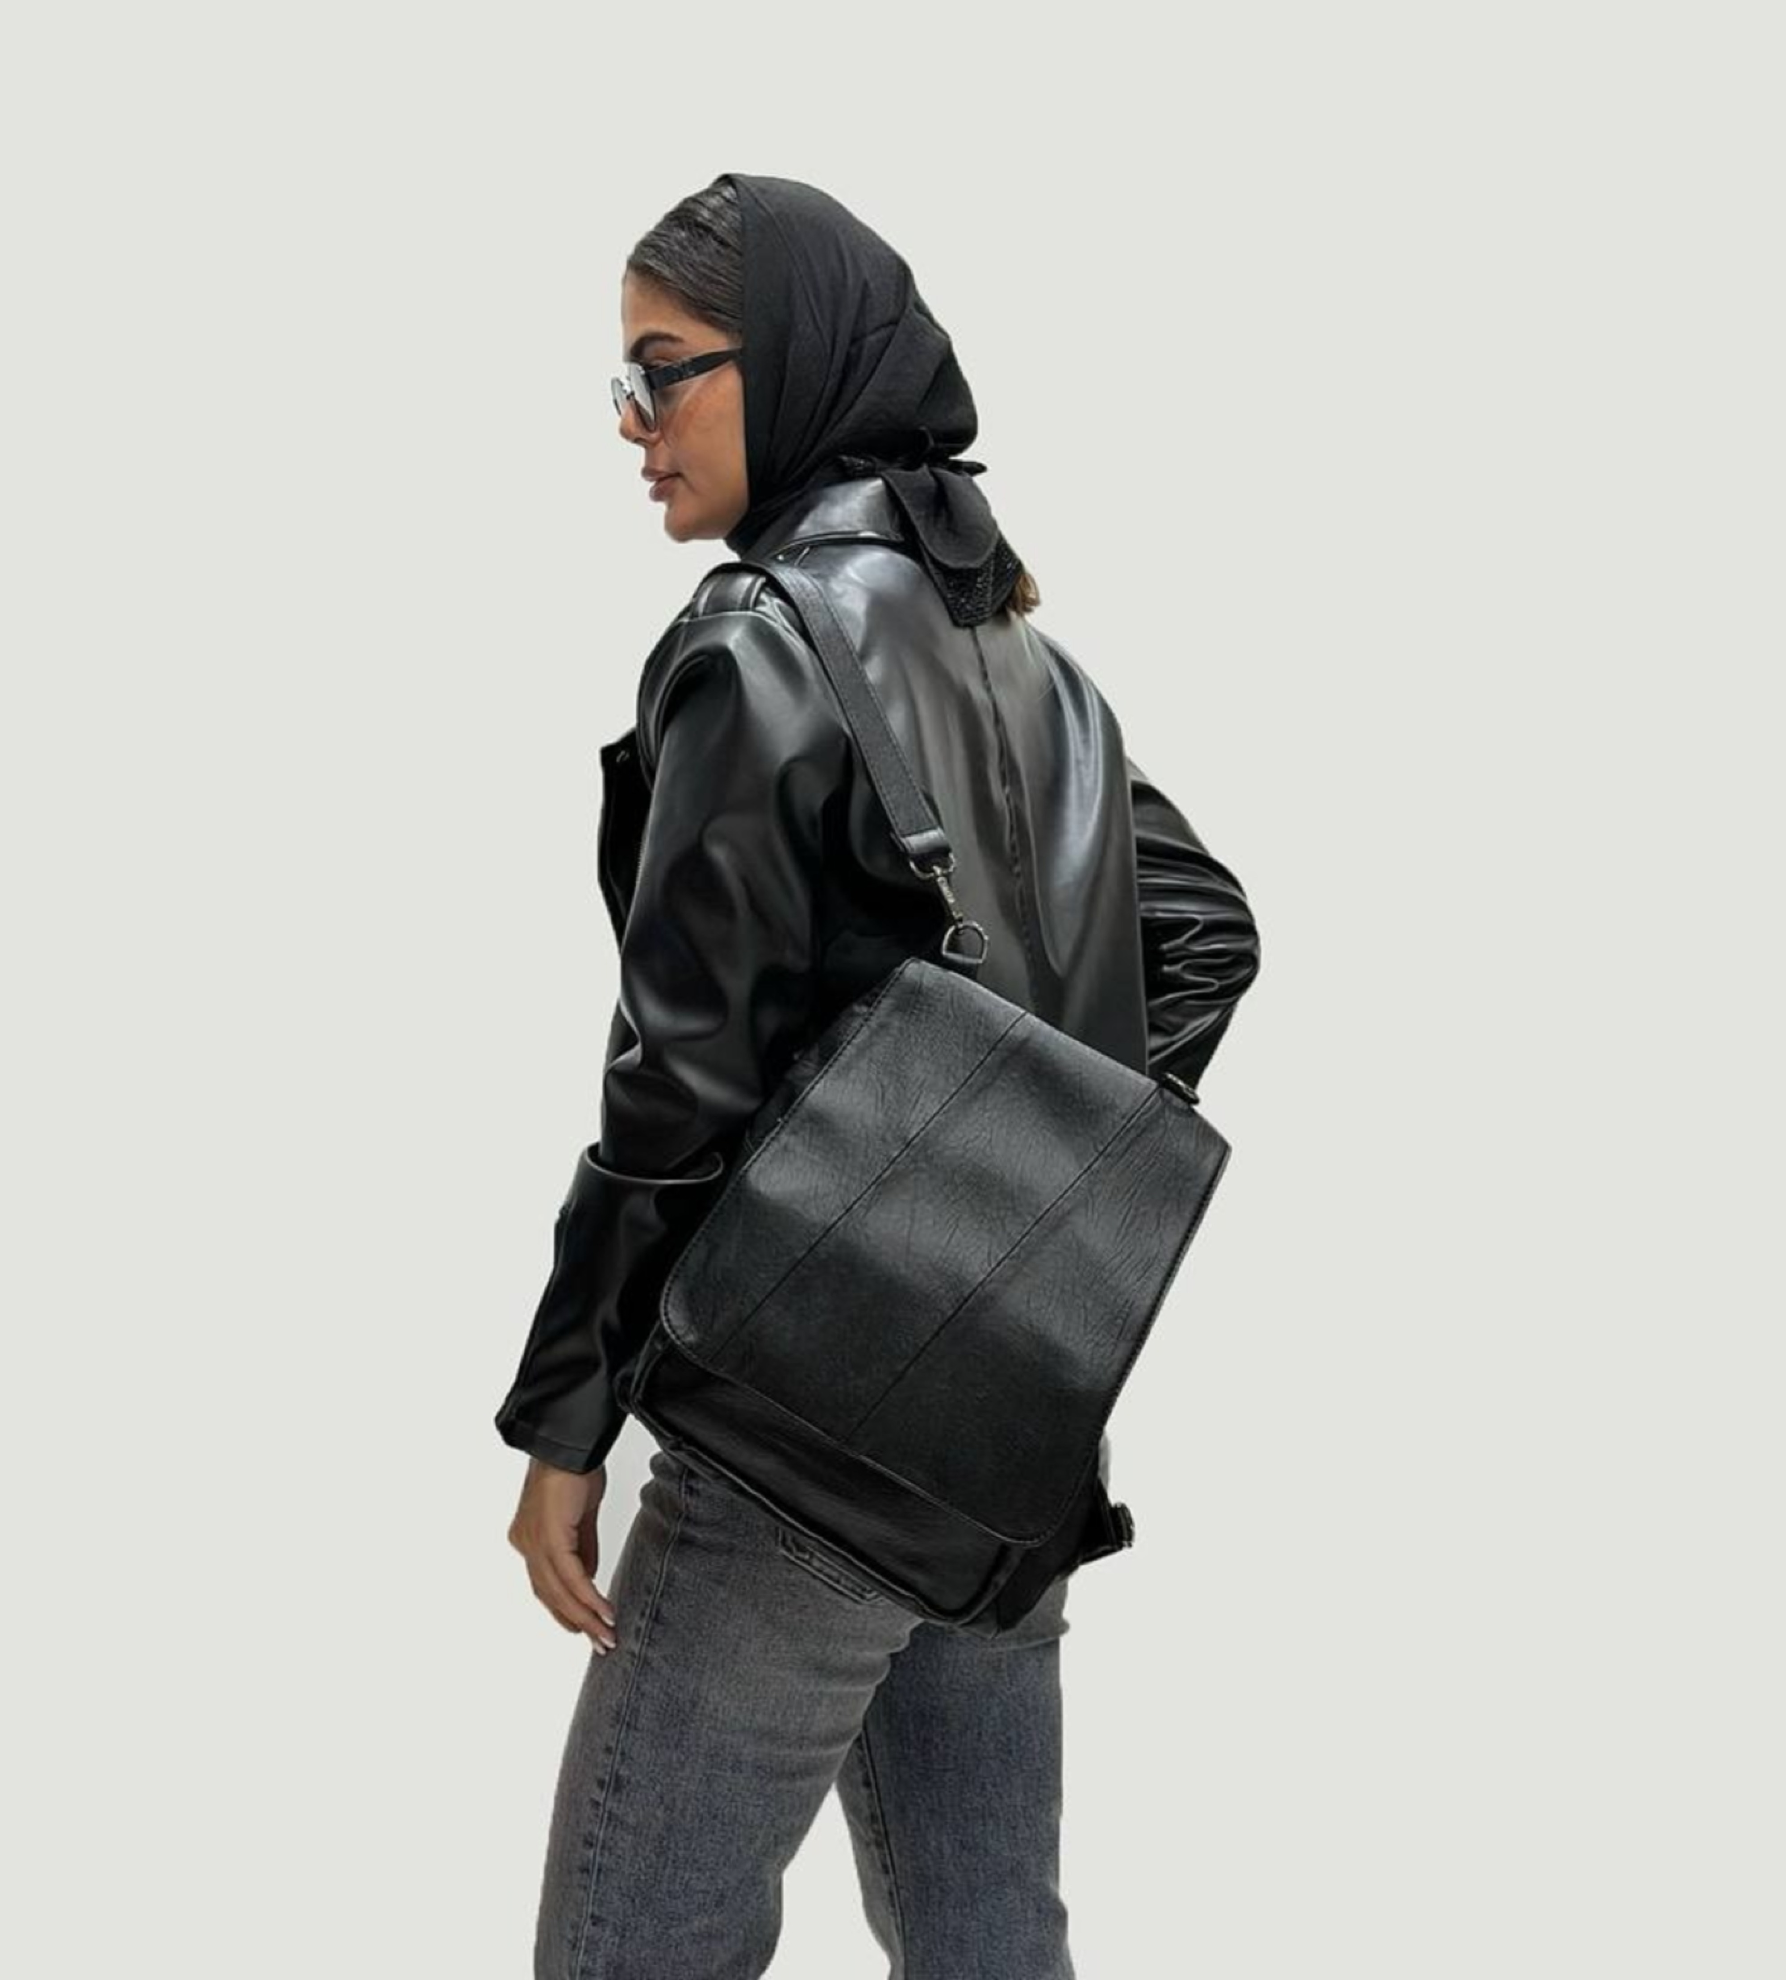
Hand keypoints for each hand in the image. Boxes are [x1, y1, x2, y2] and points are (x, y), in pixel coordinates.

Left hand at [507, 1456, 619, 1651]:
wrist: (569, 1444)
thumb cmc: (575, 1469)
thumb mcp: (581, 1516)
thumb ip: (582, 1548)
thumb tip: (588, 1579)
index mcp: (529, 1537)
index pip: (546, 1583)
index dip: (565, 1608)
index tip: (585, 1628)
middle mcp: (526, 1543)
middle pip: (550, 1594)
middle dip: (577, 1621)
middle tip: (600, 1643)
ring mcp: (534, 1542)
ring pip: (560, 1591)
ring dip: (586, 1617)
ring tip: (607, 1636)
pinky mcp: (550, 1538)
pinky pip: (571, 1577)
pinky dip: (588, 1597)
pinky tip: (604, 1612)